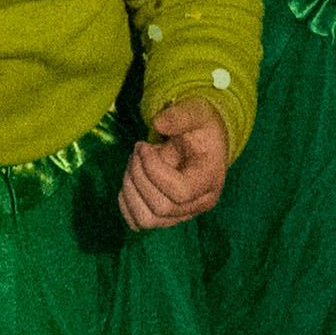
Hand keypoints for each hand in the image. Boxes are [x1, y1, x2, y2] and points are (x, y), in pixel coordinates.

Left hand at [121, 99, 230, 229]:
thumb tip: (158, 123)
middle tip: (137, 150)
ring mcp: (181, 214)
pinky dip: (126, 202)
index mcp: (209, 180)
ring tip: (133, 164)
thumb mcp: (196, 112)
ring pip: (146, 220)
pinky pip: (137, 222)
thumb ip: (180, 115)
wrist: (202, 143)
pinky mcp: (165, 217)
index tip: (143, 146)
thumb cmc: (200, 128)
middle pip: (160, 207)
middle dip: (138, 176)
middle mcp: (199, 204)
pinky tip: (130, 179)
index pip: (180, 192)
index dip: (154, 170)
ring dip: (130, 189)